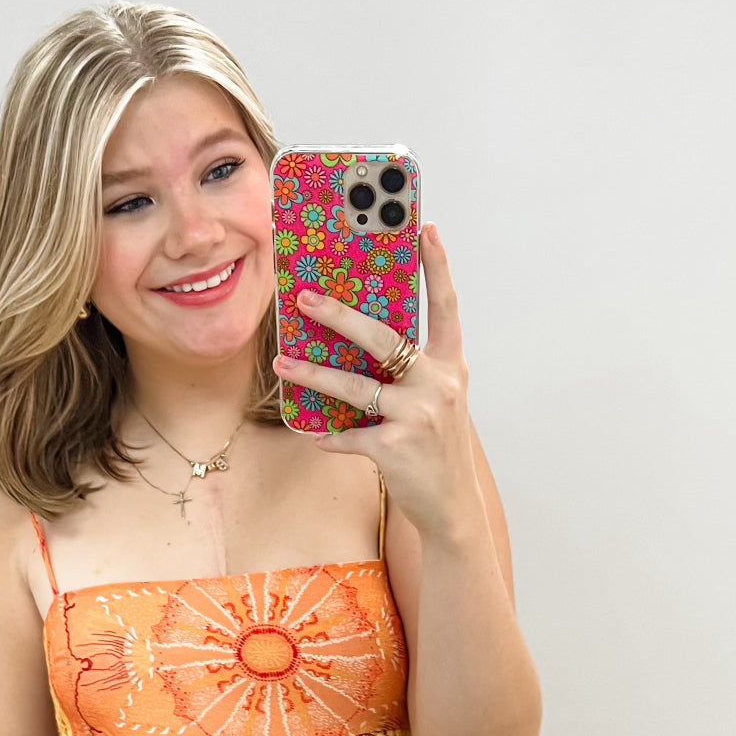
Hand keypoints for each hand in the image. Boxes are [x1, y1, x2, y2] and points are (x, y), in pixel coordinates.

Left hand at [271, 222, 479, 540]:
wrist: (452, 505)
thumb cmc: (438, 446)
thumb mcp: (438, 399)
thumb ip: (412, 370)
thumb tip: (362, 339)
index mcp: (450, 367)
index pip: (446, 308)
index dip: (438, 268)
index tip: (424, 230)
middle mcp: (438, 385)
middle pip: (383, 340)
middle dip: (339, 316)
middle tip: (305, 298)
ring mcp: (418, 416)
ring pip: (353, 386)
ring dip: (312, 375)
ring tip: (283, 363)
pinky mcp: (395, 448)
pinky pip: (348, 434)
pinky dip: (327, 435)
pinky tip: (312, 432)